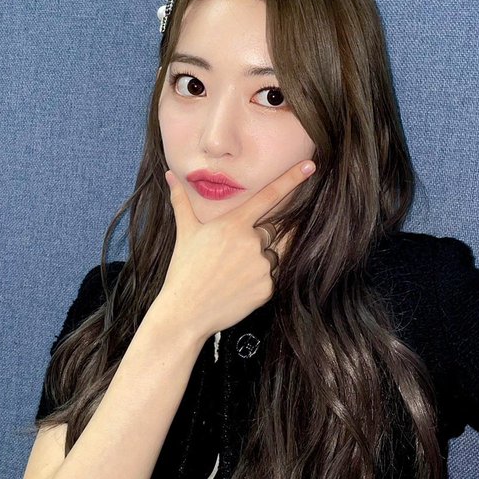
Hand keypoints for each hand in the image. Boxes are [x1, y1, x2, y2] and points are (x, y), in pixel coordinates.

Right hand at [156, 159, 315, 339]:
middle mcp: (251, 243)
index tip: (310, 166)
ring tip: (233, 273)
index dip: (291, 180)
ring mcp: (261, 266)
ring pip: (274, 255)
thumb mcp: (185, 232)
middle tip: (232, 257)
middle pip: (272, 231)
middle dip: (258, 239)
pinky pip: (273, 276)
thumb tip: (169, 175)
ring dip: (260, 260)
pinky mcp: (267, 288)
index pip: (269, 196)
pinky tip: (238, 287)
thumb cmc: (184, 270)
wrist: (185, 312)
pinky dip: (259, 280)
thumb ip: (181, 201)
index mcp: (233, 225)